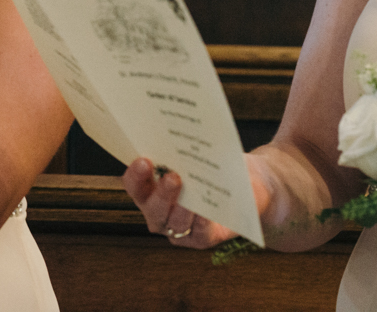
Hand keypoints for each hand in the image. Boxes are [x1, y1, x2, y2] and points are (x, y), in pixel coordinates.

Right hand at [122, 158, 237, 248]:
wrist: (242, 188)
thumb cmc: (213, 169)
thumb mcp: (196, 156)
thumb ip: (185, 150)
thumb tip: (183, 137)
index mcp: (149, 189)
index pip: (134, 184)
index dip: (135, 175)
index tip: (144, 161)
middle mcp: (159, 211)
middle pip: (152, 207)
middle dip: (161, 193)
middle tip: (173, 177)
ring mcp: (178, 228)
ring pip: (174, 222)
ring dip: (182, 208)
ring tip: (193, 194)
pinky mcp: (200, 239)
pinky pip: (199, 233)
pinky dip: (201, 221)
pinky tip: (206, 211)